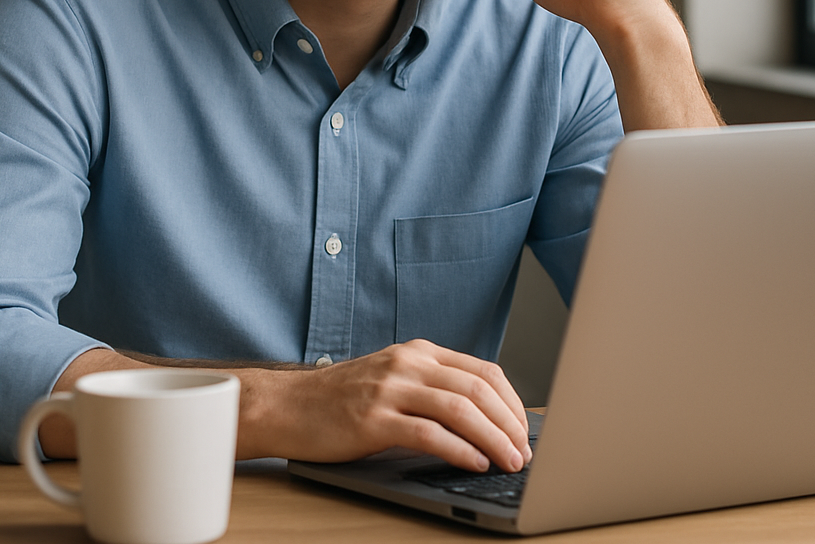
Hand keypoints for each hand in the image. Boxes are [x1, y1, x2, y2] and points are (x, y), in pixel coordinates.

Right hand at [242, 339, 530, 472]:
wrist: (289, 405)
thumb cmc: (342, 399)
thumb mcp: (394, 380)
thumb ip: (432, 389)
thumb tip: (485, 420)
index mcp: (419, 353)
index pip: (483, 371)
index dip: (512, 403)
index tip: (525, 431)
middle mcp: (408, 364)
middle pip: (477, 389)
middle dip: (509, 424)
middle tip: (524, 454)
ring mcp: (390, 389)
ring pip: (458, 409)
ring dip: (493, 438)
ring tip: (509, 462)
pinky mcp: (373, 419)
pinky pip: (427, 433)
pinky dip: (458, 449)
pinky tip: (474, 463)